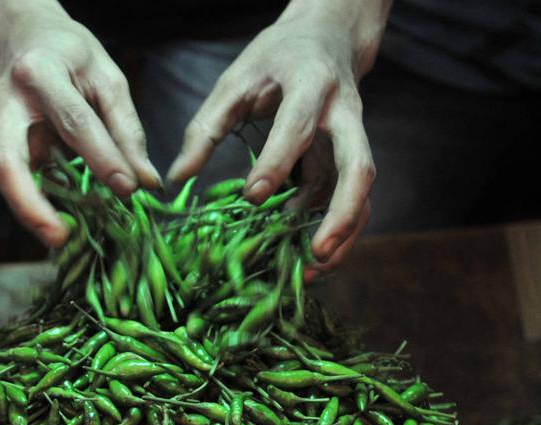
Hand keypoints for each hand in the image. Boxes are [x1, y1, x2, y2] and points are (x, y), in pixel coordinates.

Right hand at [0, 0, 160, 246]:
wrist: (18, 34)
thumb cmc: (68, 53)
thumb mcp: (107, 76)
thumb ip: (126, 128)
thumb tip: (145, 180)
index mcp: (39, 74)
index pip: (74, 122)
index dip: (102, 158)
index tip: (129, 189)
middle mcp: (6, 102)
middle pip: (7, 161)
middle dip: (30, 203)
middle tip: (59, 237)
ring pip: (4, 176)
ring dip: (30, 212)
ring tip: (60, 238)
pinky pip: (17, 178)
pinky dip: (36, 203)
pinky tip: (58, 223)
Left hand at [167, 0, 388, 277]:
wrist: (329, 38)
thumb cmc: (278, 58)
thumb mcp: (235, 80)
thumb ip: (205, 126)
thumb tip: (178, 177)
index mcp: (312, 85)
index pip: (297, 128)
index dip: (276, 163)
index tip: (251, 197)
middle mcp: (345, 115)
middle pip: (358, 168)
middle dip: (340, 213)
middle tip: (315, 252)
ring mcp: (354, 140)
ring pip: (362, 193)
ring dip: (343, 234)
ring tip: (313, 271)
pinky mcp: (349, 159)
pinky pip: (351, 200)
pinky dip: (334, 231)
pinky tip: (306, 258)